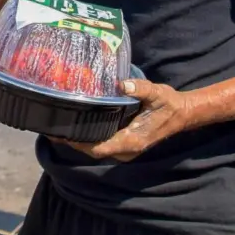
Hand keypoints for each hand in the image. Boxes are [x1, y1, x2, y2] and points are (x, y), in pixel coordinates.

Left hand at [63, 78, 194, 162]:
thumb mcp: (157, 93)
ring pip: (97, 149)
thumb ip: (141, 88)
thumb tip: (123, 84)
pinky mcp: (125, 144)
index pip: (100, 148)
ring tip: (59, 126)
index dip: (80, 144)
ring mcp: (126, 149)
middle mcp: (127, 150)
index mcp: (132, 141)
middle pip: (94, 150)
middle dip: (73, 142)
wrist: (182, 114)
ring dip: (79, 141)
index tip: (62, 135)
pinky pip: (102, 144)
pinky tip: (77, 125)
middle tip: (52, 128)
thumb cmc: (169, 104)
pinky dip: (88, 138)